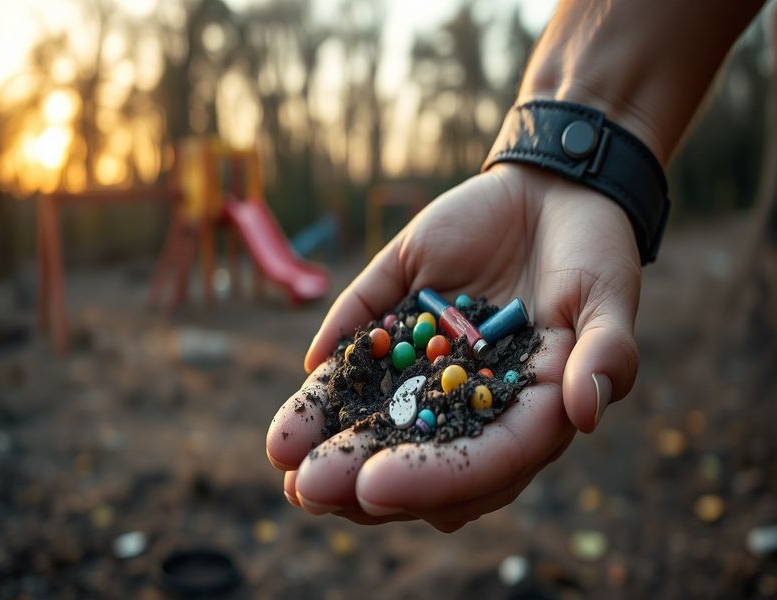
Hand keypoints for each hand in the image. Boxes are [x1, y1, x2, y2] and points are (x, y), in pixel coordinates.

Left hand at [266, 164, 640, 530]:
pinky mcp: (403, 309)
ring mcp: (430, 356)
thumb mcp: (608, 301)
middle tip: (308, 488)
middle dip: (361, 473)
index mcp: (524, 411)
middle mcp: (468, 395)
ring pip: (379, 403)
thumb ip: (604, 354)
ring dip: (331, 429)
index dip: (431, 479)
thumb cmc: (594, 252)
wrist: (554, 193)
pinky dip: (336, 356)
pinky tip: (307, 377)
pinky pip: (366, 334)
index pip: (480, 461)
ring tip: (282, 453)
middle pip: (416, 450)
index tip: (376, 485)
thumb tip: (585, 411)